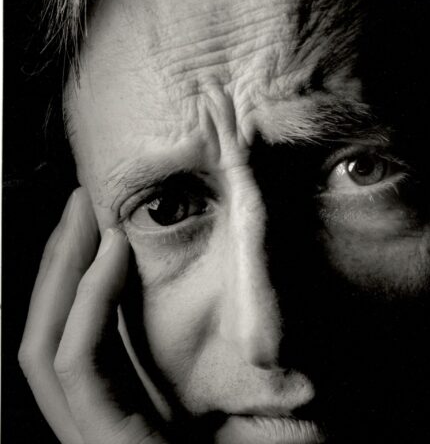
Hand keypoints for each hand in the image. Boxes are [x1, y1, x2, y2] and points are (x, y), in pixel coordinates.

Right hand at [19, 188, 167, 443]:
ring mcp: (87, 438)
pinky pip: (80, 366)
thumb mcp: (189, 402)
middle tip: (78, 206)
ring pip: (45, 345)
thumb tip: (159, 299)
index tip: (88, 226)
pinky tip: (110, 256)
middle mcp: (84, 426)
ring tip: (86, 218)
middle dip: (54, 265)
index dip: (66, 279)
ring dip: (61, 273)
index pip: (64, 338)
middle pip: (44, 334)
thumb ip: (164, 365)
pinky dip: (88, 304)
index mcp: (106, 414)